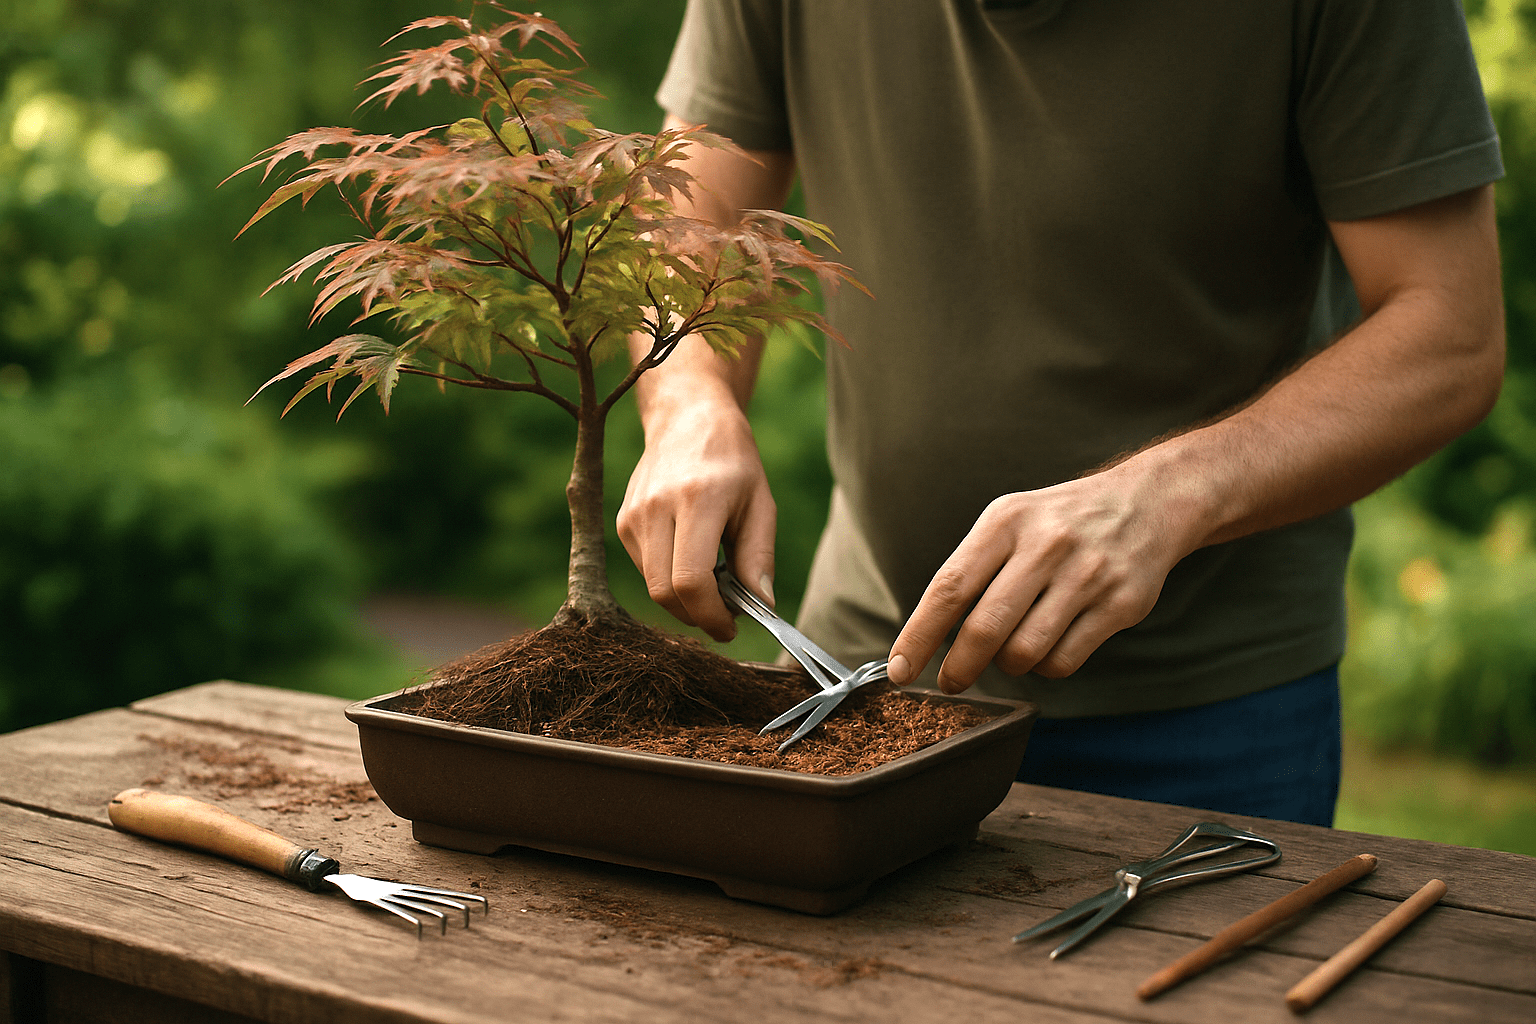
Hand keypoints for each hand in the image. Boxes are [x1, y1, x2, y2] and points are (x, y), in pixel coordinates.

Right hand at [617, 391, 776, 641]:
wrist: (688, 418)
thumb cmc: (733, 461)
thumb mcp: (761, 504)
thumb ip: (758, 557)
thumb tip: (761, 607)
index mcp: (696, 500)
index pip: (689, 581)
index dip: (710, 615)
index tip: (732, 626)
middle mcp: (655, 508)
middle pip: (665, 592)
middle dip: (697, 615)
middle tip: (725, 615)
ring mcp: (633, 515)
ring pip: (652, 585)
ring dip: (684, 599)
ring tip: (714, 582)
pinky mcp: (623, 521)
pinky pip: (645, 569)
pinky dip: (670, 579)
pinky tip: (692, 560)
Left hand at [886, 465, 1195, 692]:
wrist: (1146, 502)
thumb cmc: (1056, 523)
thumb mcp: (1008, 522)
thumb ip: (970, 572)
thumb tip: (925, 639)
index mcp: (1006, 521)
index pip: (950, 588)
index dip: (920, 635)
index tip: (900, 670)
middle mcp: (1046, 545)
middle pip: (985, 629)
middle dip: (959, 667)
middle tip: (950, 681)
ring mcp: (1087, 574)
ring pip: (1025, 653)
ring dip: (1008, 664)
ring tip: (1012, 648)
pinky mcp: (1120, 604)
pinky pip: (1063, 661)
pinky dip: (1046, 667)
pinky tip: (1048, 644)